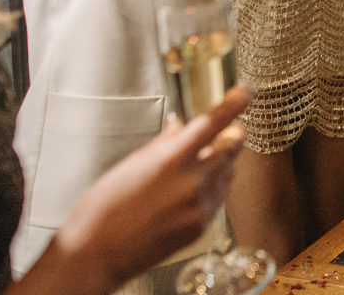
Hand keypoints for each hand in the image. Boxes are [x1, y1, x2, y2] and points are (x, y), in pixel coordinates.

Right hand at [48, 84, 250, 290]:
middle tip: (226, 132)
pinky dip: (212, 190)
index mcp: (171, 159)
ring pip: (228, 173)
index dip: (236, 103)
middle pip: (233, 147)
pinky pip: (218, 199)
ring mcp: (199, 207)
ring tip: (194, 169)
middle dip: (232, 136)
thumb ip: (164, 144)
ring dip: (221, 164)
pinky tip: (189, 193)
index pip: (215, 122)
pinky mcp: (200, 227)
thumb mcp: (131, 165)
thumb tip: (180, 128)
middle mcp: (191, 182)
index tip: (247, 91)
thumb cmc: (104, 208)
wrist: (96, 253)